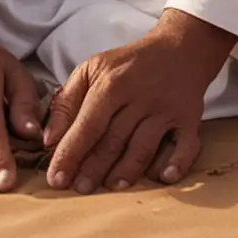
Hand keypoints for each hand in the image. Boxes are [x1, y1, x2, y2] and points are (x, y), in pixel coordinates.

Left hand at [44, 8, 236, 193]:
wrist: (178, 48)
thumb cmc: (128, 65)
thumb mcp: (92, 69)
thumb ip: (66, 102)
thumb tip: (48, 139)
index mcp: (112, 84)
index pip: (87, 125)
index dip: (70, 153)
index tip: (56, 179)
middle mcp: (140, 97)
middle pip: (114, 140)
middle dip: (94, 168)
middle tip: (79, 190)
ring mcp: (166, 109)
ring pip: (144, 146)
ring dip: (127, 171)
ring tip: (111, 186)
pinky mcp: (190, 119)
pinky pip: (185, 145)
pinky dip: (176, 162)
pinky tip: (163, 177)